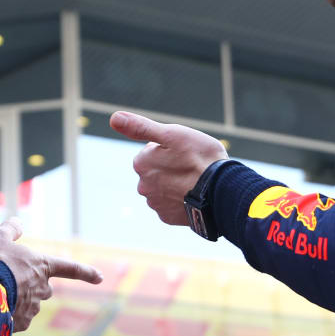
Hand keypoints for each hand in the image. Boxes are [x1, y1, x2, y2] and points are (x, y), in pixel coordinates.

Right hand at [0, 218, 101, 330]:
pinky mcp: (21, 324)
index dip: (86, 272)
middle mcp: (43, 288)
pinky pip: (16, 319)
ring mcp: (33, 308)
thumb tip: (17, 223)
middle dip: (31, 287)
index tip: (100, 278)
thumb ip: (10, 229)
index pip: (70, 269)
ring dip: (16, 301)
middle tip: (9, 281)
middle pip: (44, 289)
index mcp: (42, 266)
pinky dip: (7, 315)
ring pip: (28, 305)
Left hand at [109, 111, 227, 225]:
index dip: (170, 149)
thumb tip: (114, 118)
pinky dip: (180, 200)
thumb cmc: (199, 158)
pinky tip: (193, 196)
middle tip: (191, 166)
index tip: (184, 152)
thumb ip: (140, 127)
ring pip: (164, 189)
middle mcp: (142, 186)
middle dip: (170, 168)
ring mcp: (155, 204)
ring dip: (175, 185)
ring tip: (195, 182)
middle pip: (156, 171)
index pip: (151, 151)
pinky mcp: (168, 218)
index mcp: (141, 163)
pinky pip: (172, 205)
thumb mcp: (171, 134)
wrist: (220, 191)